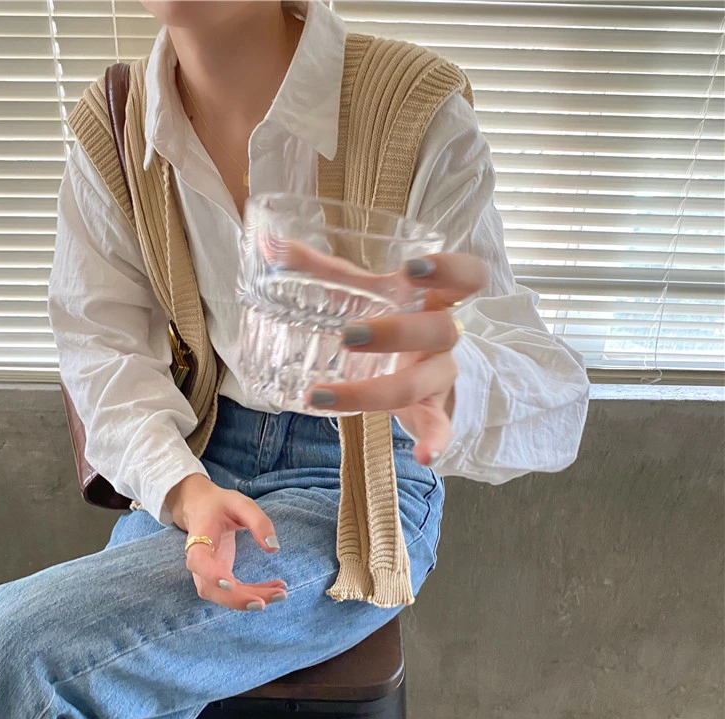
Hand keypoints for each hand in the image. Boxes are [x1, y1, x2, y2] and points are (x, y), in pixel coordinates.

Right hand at [166, 473, 286, 610]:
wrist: (201, 507)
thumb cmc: (220, 504)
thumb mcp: (241, 503)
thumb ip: (258, 521)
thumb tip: (273, 547)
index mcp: (199, 538)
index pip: (198, 560)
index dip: (211, 574)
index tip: (230, 583)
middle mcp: (199, 560)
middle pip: (210, 588)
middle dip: (236, 599)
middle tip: (264, 602)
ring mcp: (207, 572)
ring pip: (223, 595)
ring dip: (249, 600)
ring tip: (280, 594)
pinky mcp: (219, 576)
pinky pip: (234, 591)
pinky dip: (255, 593)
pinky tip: (276, 588)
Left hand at [306, 253, 486, 465]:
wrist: (415, 365)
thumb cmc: (388, 320)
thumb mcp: (361, 294)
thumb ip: (322, 270)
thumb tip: (269, 244)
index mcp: (433, 298)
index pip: (467, 277)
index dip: (449, 270)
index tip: (412, 268)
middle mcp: (444, 336)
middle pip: (439, 330)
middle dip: (396, 333)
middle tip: (347, 335)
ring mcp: (440, 375)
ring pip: (421, 383)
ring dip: (374, 392)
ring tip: (321, 396)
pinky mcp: (433, 410)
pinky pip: (441, 427)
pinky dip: (435, 442)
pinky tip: (422, 456)